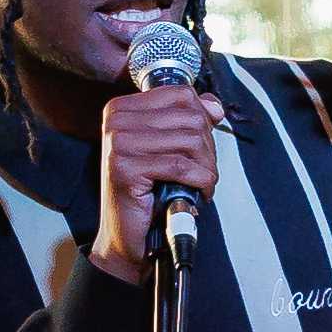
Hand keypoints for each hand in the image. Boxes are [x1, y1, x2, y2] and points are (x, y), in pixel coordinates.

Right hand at [91, 81, 220, 284]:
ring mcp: (118, 142)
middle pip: (190, 117)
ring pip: (190, 141)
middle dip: (207, 148)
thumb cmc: (148, 193)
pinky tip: (198, 193)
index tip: (200, 147)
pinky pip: (182, 166)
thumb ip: (187, 121)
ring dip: (206, 167)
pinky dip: (200, 182)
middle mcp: (116, 120)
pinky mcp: (125, 168)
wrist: (127, 236)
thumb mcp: (167, 148)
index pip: (182, 95)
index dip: (203, 120)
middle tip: (203, 171)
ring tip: (200, 183)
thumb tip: (214, 106)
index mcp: (123, 108)